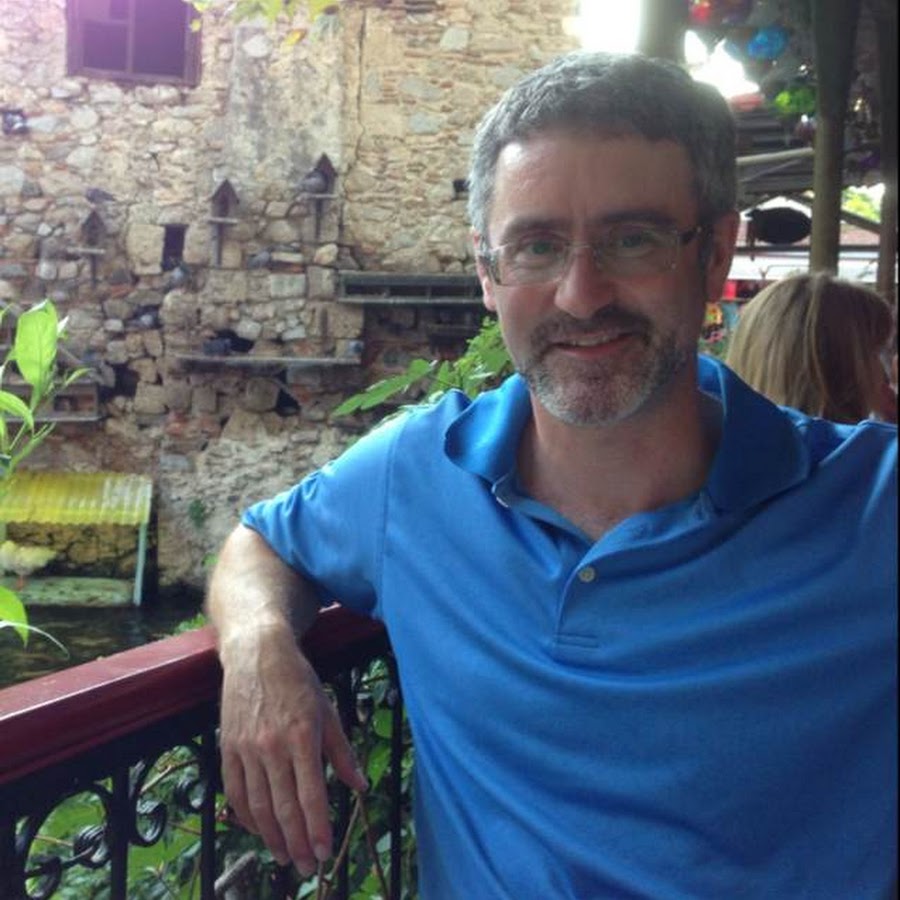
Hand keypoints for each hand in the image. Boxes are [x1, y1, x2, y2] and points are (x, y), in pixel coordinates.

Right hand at [218, 625, 367, 874]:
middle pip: (284, 808)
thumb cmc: (298, 680)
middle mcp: (273, 746)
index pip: (311, 795)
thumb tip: (360, 787)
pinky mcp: (227, 748)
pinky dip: (246, 817)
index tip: (325, 853)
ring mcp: (246, 749)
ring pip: (258, 806)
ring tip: (285, 856)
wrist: (257, 653)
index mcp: (303, 736)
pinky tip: (259, 830)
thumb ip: (342, 753)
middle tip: (307, 867)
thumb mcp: (328, 710)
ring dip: (271, 837)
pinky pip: (235, 792)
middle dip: (297, 843)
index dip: (318, 829)